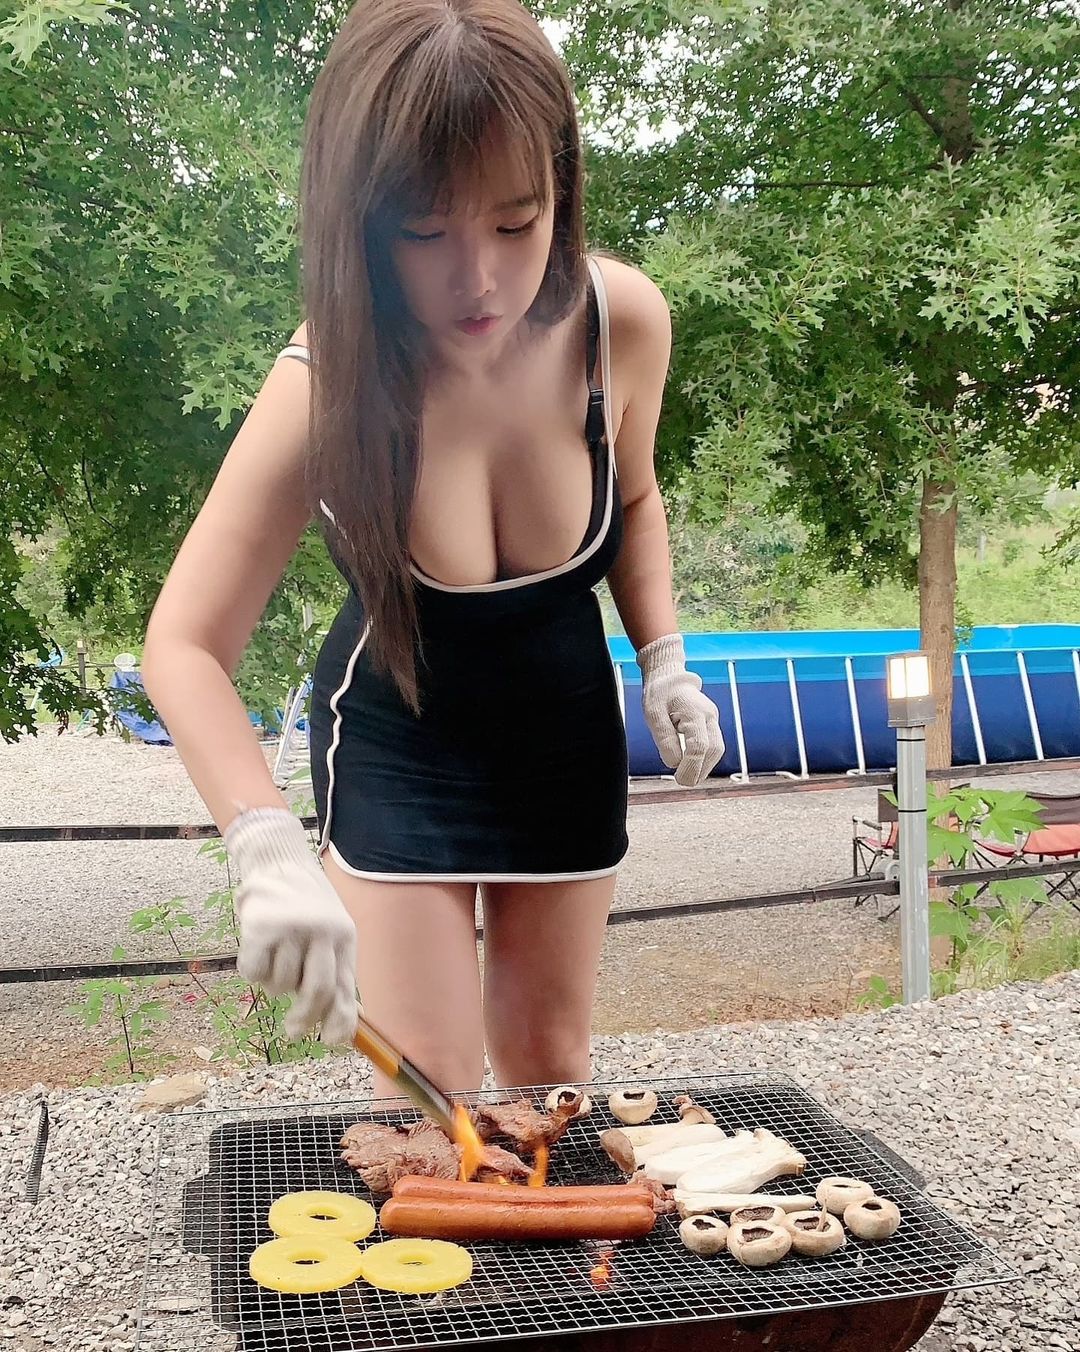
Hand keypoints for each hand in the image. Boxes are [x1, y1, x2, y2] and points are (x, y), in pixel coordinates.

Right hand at [224, 808, 357, 1044]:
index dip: (340, 1021)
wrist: (277, 861)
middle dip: (304, 1018)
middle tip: (293, 1031)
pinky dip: (253, 970)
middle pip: (317, 993)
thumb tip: (340, 1026)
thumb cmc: (306, 905)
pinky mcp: (261, 928)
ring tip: (277, 955)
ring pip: (280, 985)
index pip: (345, 988)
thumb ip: (334, 970)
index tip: (329, 1042)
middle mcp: (322, 932)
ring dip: (275, 983)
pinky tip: (259, 949)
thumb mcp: (332, 932)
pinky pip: (254, 973)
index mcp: (345, 936)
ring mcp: (291, 929)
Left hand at [636, 633, 724, 786]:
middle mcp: (709, 715)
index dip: (691, 766)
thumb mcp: (653, 715)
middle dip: (701, 769)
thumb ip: (664, 740)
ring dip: (704, 766)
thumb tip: (674, 764)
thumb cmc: (659, 695)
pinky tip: (691, 766)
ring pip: (717, 749)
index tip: (679, 779)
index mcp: (695, 711)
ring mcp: (712, 719)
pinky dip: (704, 759)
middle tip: (683, 781)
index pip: (700, 745)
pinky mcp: (711, 724)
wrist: (669, 677)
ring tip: (686, 776)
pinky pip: (713, 745)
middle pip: (715, 749)